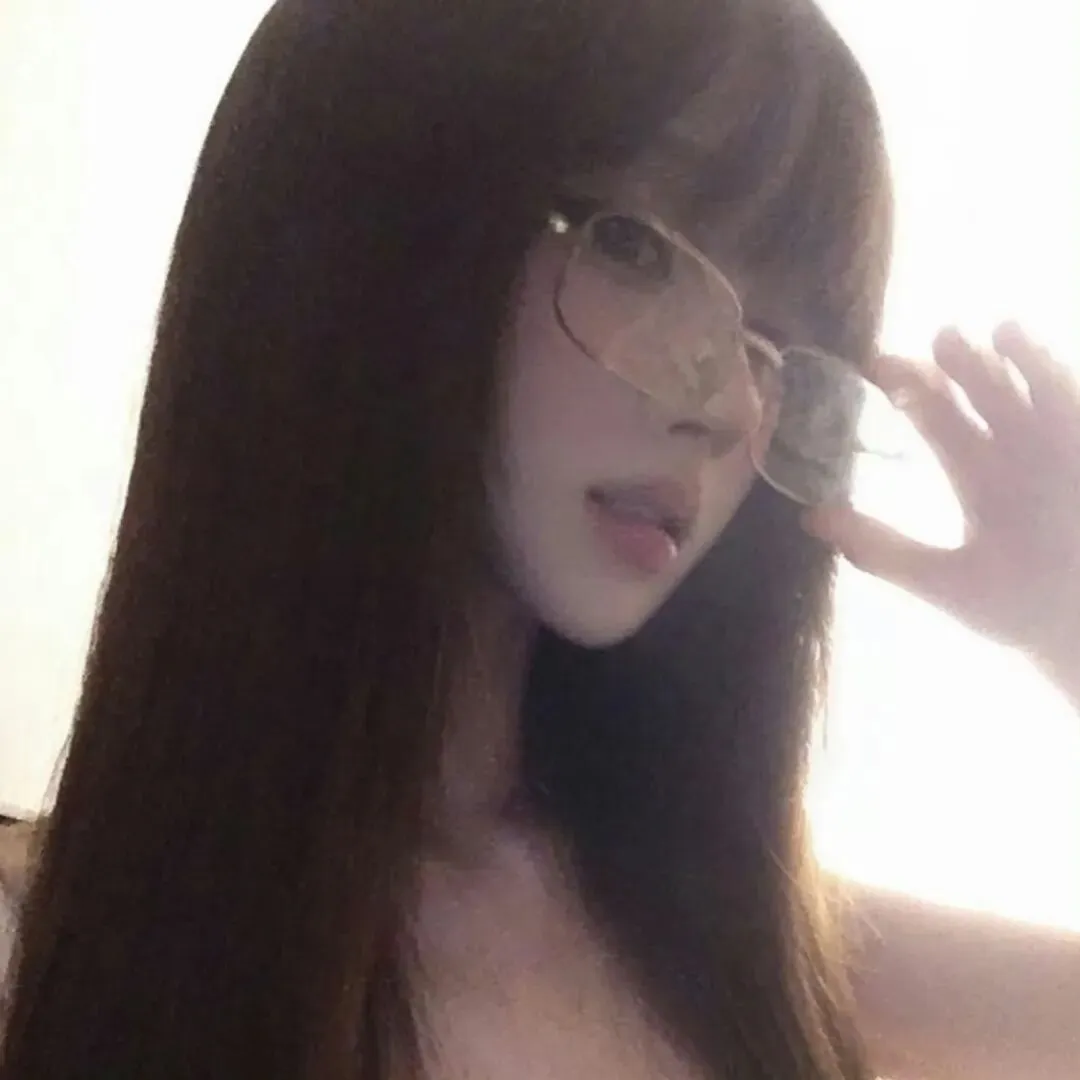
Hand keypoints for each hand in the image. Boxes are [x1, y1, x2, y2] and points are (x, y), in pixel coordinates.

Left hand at [801, 322, 1079, 685]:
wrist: (1079, 628)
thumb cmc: (1017, 609)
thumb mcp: (939, 576)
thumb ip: (879, 548)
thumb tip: (808, 517)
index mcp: (980, 484)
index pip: (942, 427)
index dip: (913, 395)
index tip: (876, 364)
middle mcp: (1013, 460)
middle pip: (977, 402)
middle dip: (950, 371)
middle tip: (914, 343)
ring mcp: (1050, 452)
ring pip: (1017, 392)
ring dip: (990, 362)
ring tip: (958, 333)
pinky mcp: (1077, 444)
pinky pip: (1060, 398)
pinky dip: (1039, 367)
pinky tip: (1011, 336)